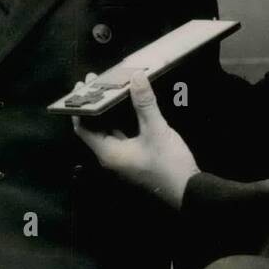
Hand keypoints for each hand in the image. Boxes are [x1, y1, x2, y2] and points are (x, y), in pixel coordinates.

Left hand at [73, 70, 199, 207]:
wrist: (188, 191)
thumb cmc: (169, 164)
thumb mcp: (157, 130)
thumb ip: (145, 103)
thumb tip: (136, 77)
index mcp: (109, 153)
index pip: (83, 128)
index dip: (80, 106)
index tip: (81, 87)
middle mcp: (111, 157)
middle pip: (94, 128)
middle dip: (94, 106)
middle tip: (96, 83)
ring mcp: (123, 158)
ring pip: (108, 131)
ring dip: (107, 112)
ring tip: (109, 90)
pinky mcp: (134, 158)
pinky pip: (121, 136)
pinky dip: (120, 120)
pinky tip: (126, 106)